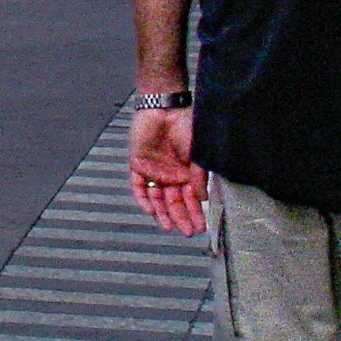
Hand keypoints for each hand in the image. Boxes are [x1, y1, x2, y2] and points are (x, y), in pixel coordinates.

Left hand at [128, 108, 207, 235]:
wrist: (164, 108)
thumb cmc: (185, 127)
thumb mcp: (198, 153)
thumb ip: (199, 176)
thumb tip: (203, 199)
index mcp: (186, 173)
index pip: (191, 198)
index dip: (195, 213)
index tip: (201, 227)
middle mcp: (170, 175)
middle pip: (174, 201)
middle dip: (180, 217)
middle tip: (187, 232)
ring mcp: (154, 171)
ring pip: (157, 198)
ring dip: (162, 212)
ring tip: (167, 227)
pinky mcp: (137, 165)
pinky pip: (138, 186)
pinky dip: (143, 198)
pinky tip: (150, 210)